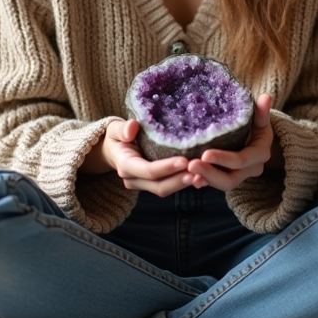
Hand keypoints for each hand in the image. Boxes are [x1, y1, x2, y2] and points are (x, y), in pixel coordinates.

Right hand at [81, 118, 196, 196]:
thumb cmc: (117, 136)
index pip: (147, 171)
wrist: (113, 150)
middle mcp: (133, 179)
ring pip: (165, 189)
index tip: (185, 161)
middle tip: (200, 172)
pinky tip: (202, 178)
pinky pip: (169, 187)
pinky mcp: (153, 185)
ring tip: (204, 176)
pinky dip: (185, 183)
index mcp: (125, 165)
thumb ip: (122, 128)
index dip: (166, 168)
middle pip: (159, 186)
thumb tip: (132, 128)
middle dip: (179, 180)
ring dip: (184, 184)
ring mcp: (143, 185)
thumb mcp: (115, 128)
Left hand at [186, 93, 275, 191]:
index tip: (205, 154)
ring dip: (204, 178)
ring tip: (187, 170)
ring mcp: (239, 176)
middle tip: (190, 165)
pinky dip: (202, 181)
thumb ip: (261, 111)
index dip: (223, 159)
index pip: (240, 161)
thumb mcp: (260, 117)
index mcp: (260, 154)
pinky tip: (188, 178)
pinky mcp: (226, 177)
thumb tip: (266, 97)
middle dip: (209, 174)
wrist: (257, 137)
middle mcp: (251, 169)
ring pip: (221, 183)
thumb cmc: (256, 123)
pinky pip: (214, 183)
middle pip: (229, 179)